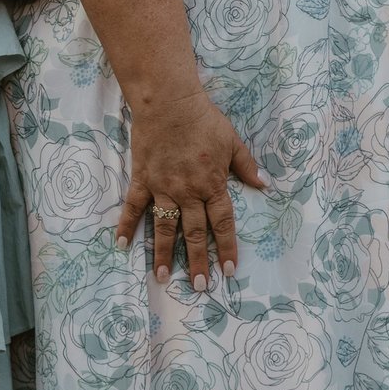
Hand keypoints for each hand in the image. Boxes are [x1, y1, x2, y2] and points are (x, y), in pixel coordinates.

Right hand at [116, 85, 266, 287]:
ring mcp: (163, 188)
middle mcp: (188, 192)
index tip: (229, 270)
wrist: (169, 102)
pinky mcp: (142, 180)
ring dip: (165, 254)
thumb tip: (266, 186)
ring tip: (164, 278)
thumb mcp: (233, 141)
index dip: (226, 248)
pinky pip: (133, 207)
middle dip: (198, 261)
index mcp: (212, 184)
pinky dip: (127, 226)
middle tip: (199, 287)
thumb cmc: (204, 120)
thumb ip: (247, 166)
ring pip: (165, 228)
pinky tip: (122, 245)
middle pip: (194, 233)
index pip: (222, 223)